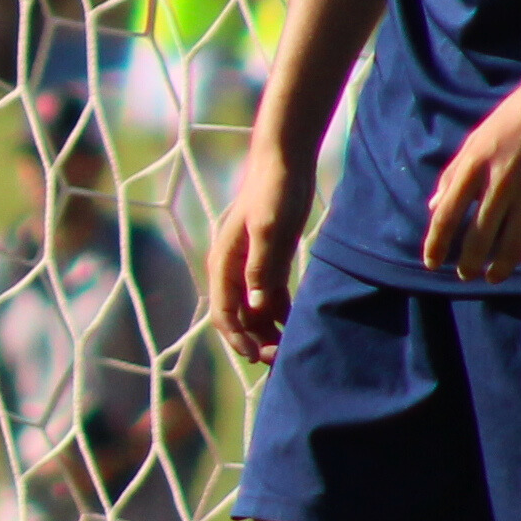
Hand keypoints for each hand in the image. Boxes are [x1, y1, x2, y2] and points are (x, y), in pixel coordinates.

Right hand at [208, 139, 314, 360]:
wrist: (285, 161)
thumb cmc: (274, 191)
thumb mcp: (269, 229)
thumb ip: (261, 268)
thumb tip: (254, 307)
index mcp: (224, 263)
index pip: (223, 312)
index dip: (236, 339)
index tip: (255, 357)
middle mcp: (234, 269)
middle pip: (238, 317)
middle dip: (254, 341)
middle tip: (279, 359)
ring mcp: (252, 267)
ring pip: (255, 311)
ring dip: (267, 332)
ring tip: (289, 349)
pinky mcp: (271, 261)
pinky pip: (271, 298)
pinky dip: (280, 315)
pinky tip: (297, 327)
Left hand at [419, 41, 520, 281]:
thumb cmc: (518, 114)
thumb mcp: (478, 138)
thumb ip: (454, 173)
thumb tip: (434, 207)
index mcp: (474, 164)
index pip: (447, 215)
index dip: (436, 244)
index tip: (431, 263)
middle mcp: (500, 180)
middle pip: (478, 236)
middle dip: (468, 263)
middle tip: (464, 276)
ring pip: (512, 243)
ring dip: (500, 267)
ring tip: (493, 277)